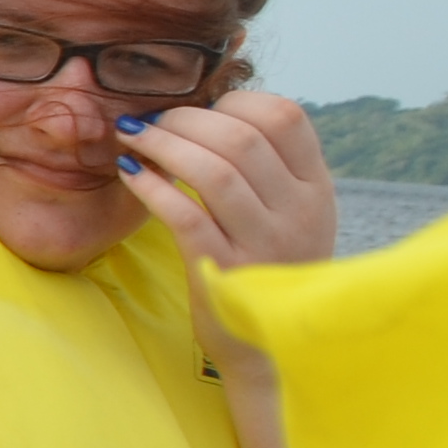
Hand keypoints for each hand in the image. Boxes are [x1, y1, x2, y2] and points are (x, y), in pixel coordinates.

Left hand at [124, 90, 334, 272]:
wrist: (269, 347)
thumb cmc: (266, 266)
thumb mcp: (289, 213)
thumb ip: (267, 167)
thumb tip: (213, 109)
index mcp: (316, 188)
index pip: (285, 116)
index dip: (235, 100)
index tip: (199, 107)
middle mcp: (300, 212)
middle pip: (241, 137)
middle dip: (185, 119)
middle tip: (151, 121)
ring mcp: (266, 244)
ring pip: (214, 171)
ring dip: (163, 145)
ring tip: (132, 138)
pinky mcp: (225, 271)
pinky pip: (185, 216)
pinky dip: (153, 187)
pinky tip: (131, 173)